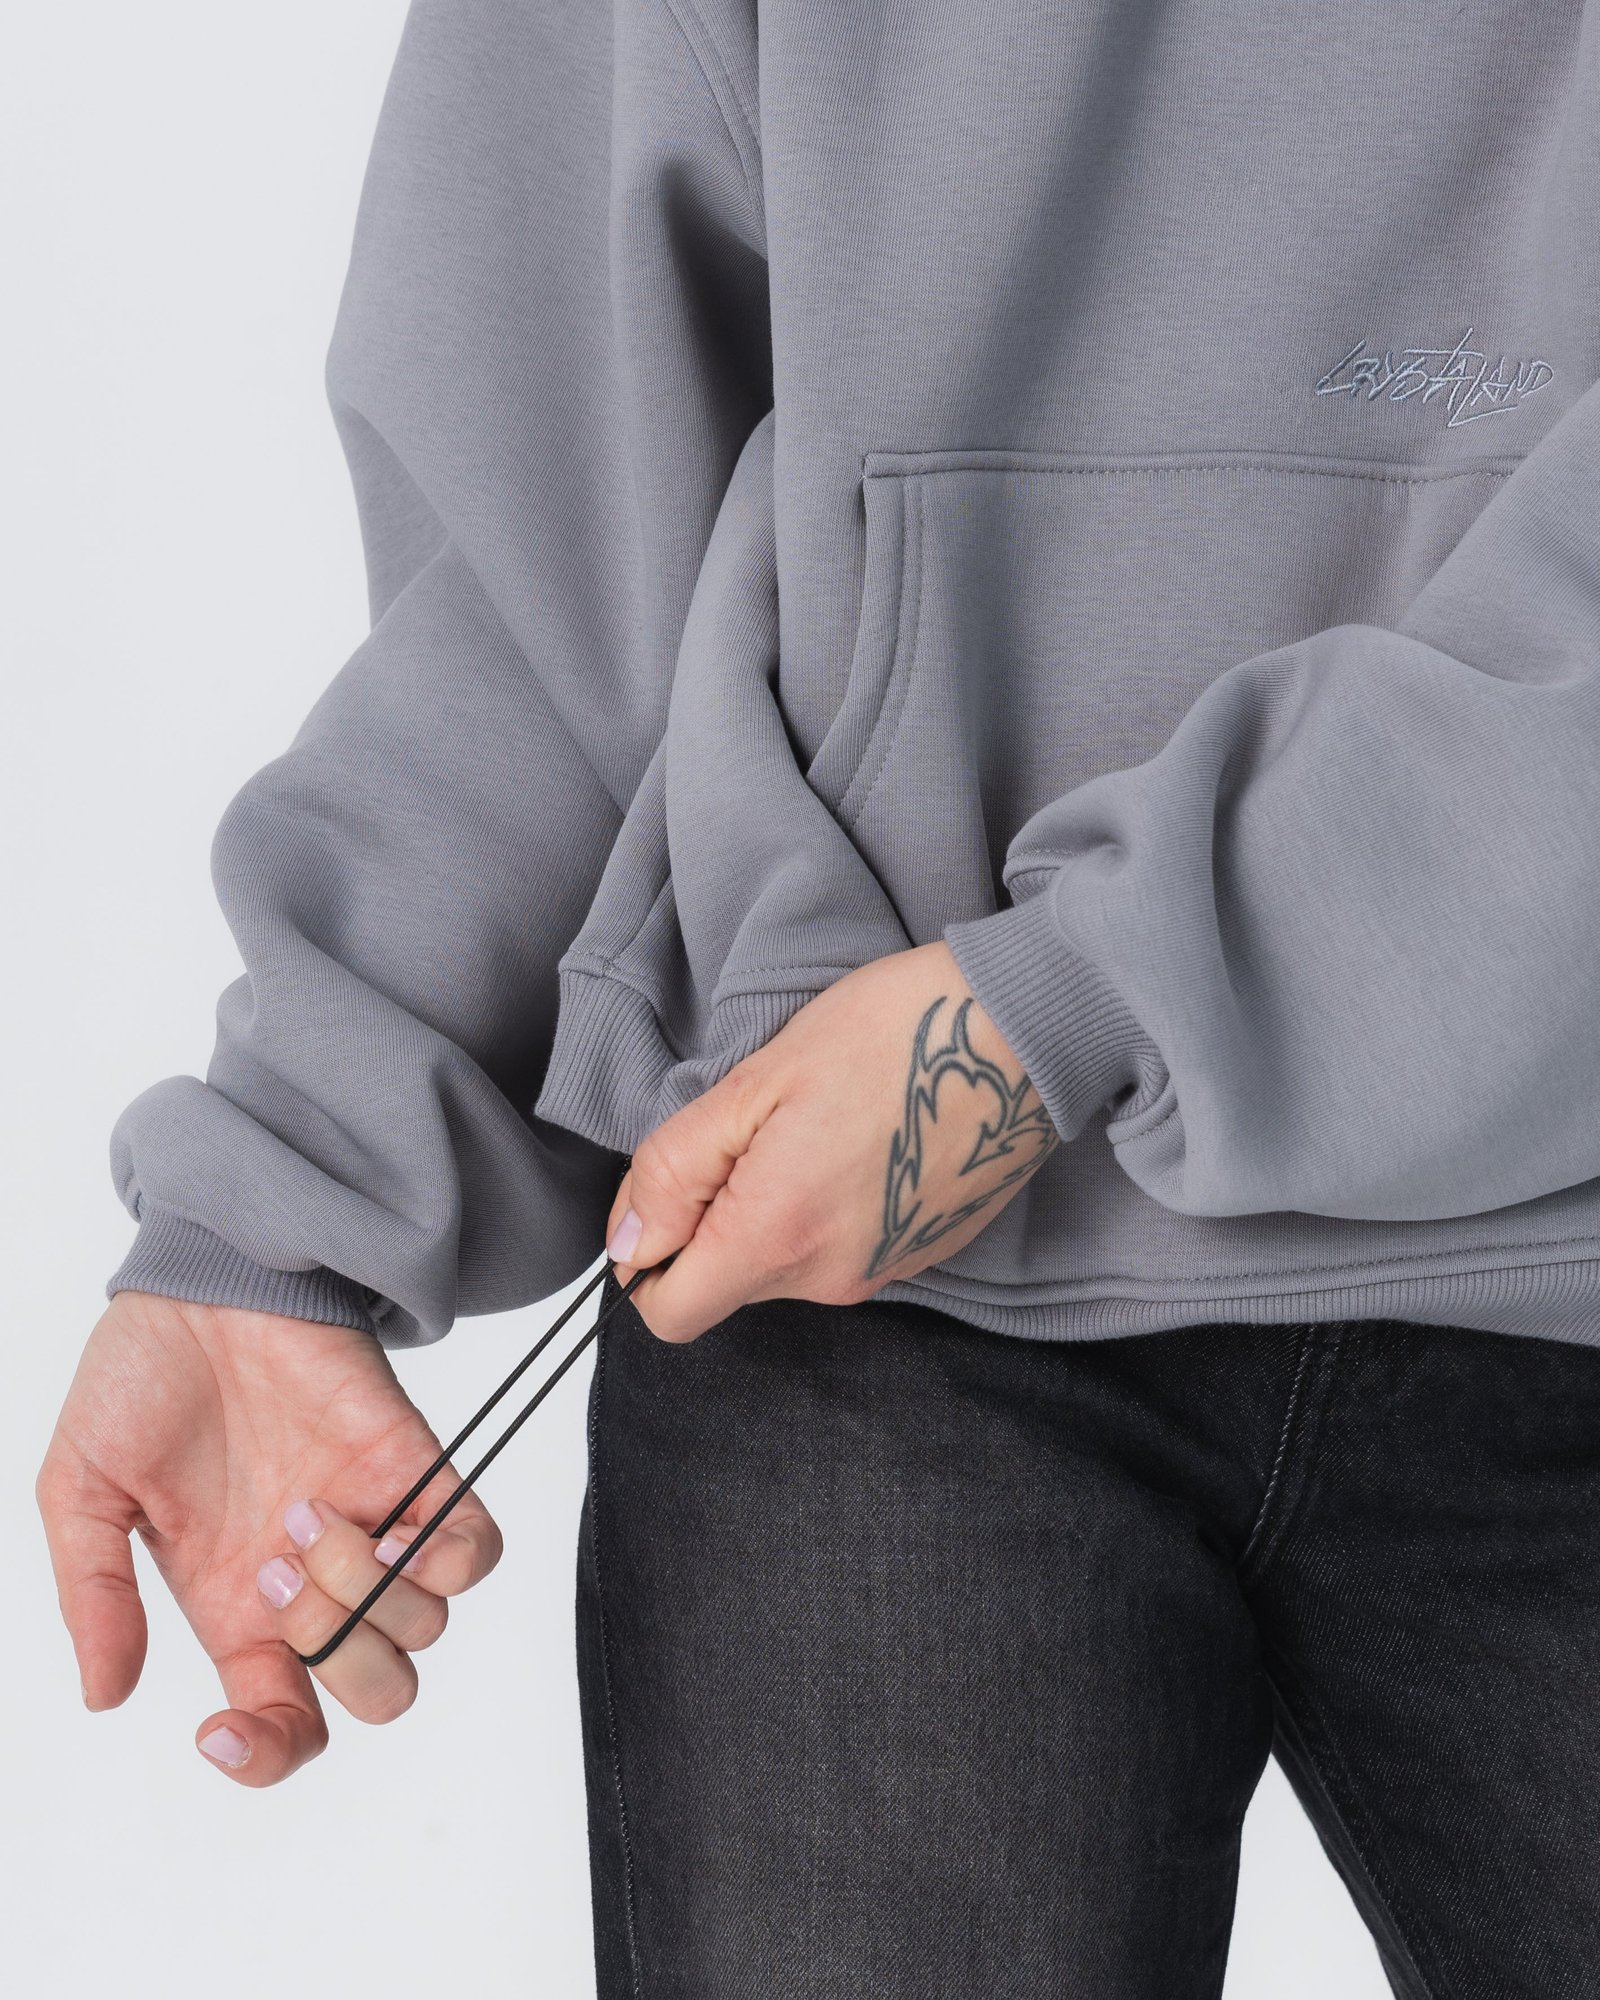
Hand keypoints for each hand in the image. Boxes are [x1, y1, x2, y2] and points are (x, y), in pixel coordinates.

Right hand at [36, 1288, 502, 1785]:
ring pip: (423, 1628)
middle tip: (267, 1568)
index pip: (284, 1724)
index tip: (221, 1728)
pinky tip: (375, 1518)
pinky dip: (439, 1555)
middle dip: (333, 1657)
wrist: (204, 1278)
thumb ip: (93, 1596)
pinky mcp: (415, 1468)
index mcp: (237, 1608)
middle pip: (375, 1691)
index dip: (267, 1756)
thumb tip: (106, 1695)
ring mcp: (371, 1524)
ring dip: (363, 1591)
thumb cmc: (142, 1377)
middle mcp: (314, 1580)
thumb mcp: (80, 1492)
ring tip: (300, 1513)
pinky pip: (472, 1549)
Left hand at [604, 939, 1059, 1340]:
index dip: (648, 1254)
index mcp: (776, 1236)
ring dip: (777, 1205)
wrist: (1027, 1029)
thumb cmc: (896, 1034)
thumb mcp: (757, 1080)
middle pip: (728, 1283)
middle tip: (759, 1123)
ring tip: (819, 1122)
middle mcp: (830, 1278)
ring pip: (785, 1264)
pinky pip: (842, 1250)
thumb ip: (675, 1169)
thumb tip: (629, 1241)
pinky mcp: (922, 1254)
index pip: (669, 1313)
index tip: (674, 1185)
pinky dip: (832, 1205)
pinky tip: (862, 1137)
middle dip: (718, 1216)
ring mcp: (884, 1273)